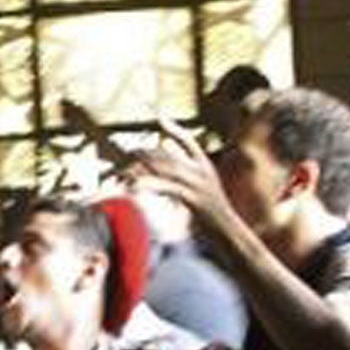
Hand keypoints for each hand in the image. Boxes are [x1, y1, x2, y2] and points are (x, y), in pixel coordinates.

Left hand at [134, 122, 242, 241]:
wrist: (228, 231)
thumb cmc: (211, 214)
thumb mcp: (201, 188)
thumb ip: (187, 172)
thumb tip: (169, 154)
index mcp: (204, 166)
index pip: (189, 140)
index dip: (176, 129)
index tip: (162, 117)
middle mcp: (202, 171)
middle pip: (167, 155)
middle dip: (142, 158)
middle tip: (122, 165)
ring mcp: (198, 183)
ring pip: (165, 169)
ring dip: (141, 172)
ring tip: (122, 177)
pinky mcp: (193, 198)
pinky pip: (167, 187)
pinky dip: (150, 185)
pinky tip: (135, 187)